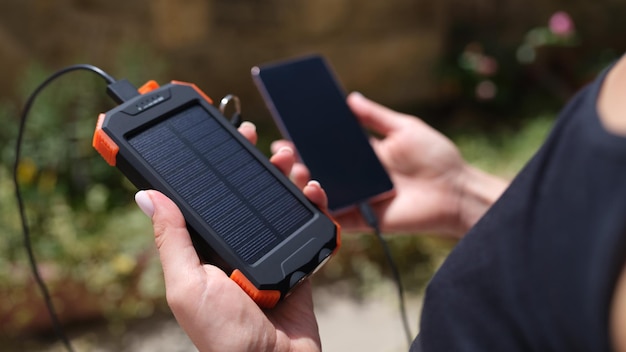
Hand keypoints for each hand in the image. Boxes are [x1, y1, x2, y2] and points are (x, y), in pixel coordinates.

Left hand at [135, 122, 323, 351]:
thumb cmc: (224, 335)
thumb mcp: (187, 284)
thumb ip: (171, 240)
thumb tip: (146, 195)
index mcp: (208, 250)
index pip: (213, 198)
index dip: (221, 167)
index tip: (228, 138)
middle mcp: (238, 248)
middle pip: (251, 196)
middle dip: (261, 166)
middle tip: (267, 145)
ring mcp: (271, 255)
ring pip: (282, 206)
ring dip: (289, 179)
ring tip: (293, 164)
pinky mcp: (298, 264)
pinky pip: (309, 228)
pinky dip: (316, 207)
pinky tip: (315, 191)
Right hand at [272, 93, 507, 237]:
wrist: (456, 192)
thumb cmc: (437, 159)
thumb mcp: (405, 129)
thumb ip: (376, 116)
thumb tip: (351, 98)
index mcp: (363, 156)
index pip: (327, 148)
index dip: (305, 142)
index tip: (286, 133)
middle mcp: (356, 178)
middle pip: (318, 171)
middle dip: (296, 162)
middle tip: (283, 153)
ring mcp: (357, 199)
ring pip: (320, 194)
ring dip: (303, 183)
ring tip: (297, 169)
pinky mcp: (361, 220)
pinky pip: (334, 217)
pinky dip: (320, 207)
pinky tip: (313, 191)